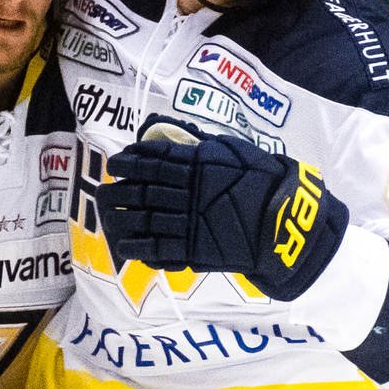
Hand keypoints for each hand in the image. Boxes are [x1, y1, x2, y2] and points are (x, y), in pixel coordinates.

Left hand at [96, 118, 348, 301]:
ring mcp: (190, 222)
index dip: (131, 161)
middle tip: (102, 190)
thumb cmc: (266, 180)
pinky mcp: (195, 250)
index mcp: (198, 165)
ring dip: (121, 218)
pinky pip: (159, 249)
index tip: (116, 162)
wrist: (286, 222)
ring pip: (144, 220)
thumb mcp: (237, 151)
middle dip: (119, 190)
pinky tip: (125, 245)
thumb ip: (206, 146)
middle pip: (143, 190)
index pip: (154, 159)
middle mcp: (188, 192)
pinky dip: (139, 248)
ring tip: (107, 216)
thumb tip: (184, 139)